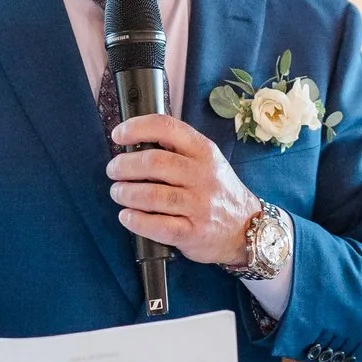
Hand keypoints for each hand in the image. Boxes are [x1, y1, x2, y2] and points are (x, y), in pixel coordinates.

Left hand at [106, 114, 262, 265]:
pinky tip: (127, 216)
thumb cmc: (219, 192)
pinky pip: (157, 226)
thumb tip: (134, 144)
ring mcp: (199, 206)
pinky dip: (135, 220)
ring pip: (152, 195)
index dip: (136, 128)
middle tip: (114, 171)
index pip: (167, 128)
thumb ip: (178, 150)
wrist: (248, 229)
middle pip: (154, 163)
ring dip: (125, 193)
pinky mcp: (193, 233)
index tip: (118, 135)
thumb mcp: (208, 162)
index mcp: (204, 152)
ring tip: (119, 193)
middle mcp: (203, 176)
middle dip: (124, 165)